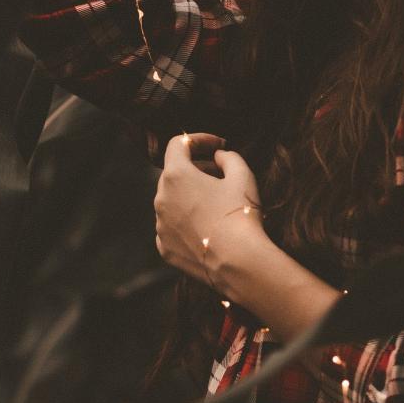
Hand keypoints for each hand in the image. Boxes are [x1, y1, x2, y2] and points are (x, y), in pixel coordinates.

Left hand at [154, 134, 265, 292]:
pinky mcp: (164, 248)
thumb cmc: (241, 214)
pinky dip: (186, 223)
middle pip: (174, 173)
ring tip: (216, 204)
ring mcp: (160, 225)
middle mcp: (160, 198)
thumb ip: (228, 157)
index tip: (217, 146)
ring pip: (172, 202)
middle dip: (196, 169)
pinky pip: (172, 228)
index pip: (178, 144)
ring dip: (190, 197)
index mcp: (176, 175)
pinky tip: (207, 229)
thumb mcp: (243, 175)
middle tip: (221, 175)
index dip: (199, 140)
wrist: (238, 262)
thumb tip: (218, 157)